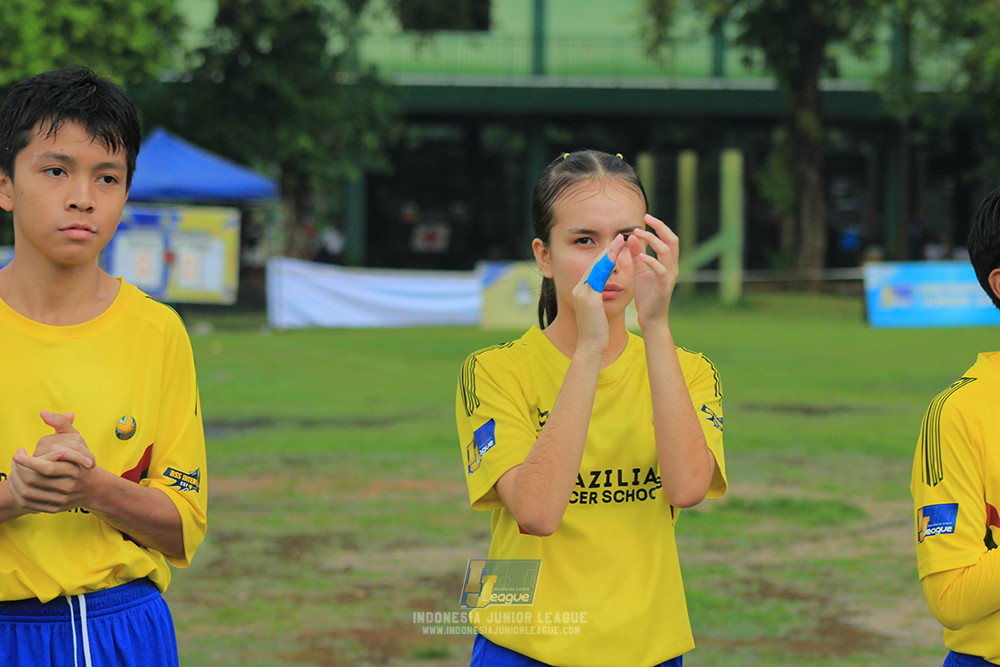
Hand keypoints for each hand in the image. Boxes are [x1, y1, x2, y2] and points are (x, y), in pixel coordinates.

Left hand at [8, 411, 95, 512]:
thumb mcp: (76, 438)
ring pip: (30, 494)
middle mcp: (70, 486)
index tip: (16, 453)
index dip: (28, 461)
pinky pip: (31, 504)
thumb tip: (43, 413)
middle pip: (36, 481)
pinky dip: (20, 494)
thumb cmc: (82, 458)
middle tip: (13, 461)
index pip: (47, 467)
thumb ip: (61, 424)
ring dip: (16, 482)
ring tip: (12, 471)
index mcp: (75, 469)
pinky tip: (17, 483)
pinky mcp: (56, 508)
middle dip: (19, 471)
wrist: (95, 487)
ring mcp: (62, 499)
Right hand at [570, 234, 625, 350]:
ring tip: (619, 242)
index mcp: (580, 290)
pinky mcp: (588, 299)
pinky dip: (607, 266)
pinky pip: (598, 278)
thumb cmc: (597, 330)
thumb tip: (605, 288)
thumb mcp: (597, 309)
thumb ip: (599, 296)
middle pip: (593, 264)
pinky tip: (615, 258)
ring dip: (608, 253)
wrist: (590, 346)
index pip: (593, 268)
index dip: (604, 255)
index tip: (615, 245)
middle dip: (606, 250)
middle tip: (618, 237)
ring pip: (595, 267)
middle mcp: (578, 289)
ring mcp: (582, 293)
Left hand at [628, 214, 679, 329]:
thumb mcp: (639, 272)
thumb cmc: (646, 296)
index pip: (668, 239)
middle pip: (673, 240)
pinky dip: (651, 260)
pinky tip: (640, 256)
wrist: (651, 319)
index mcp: (668, 263)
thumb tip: (632, 237)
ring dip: (653, 240)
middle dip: (660, 227)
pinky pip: (660, 270)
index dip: (659, 226)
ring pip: (668, 252)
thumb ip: (637, 255)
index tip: (646, 217)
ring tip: (637, 234)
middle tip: (646, 218)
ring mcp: (669, 277)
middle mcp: (672, 267)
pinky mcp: (663, 286)